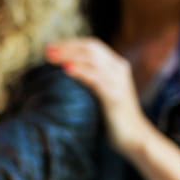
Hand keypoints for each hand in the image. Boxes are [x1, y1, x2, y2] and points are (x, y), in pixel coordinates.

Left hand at [45, 38, 146, 153]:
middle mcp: (119, 69)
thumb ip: (89, 77)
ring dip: (69, 56)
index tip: (50, 47)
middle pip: (91, 49)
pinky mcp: (115, 96)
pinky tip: (66, 70)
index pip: (92, 45)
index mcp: (116, 65)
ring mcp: (118, 81)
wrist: (133, 136)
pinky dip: (81, 72)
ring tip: (51, 57)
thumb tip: (64, 68)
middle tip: (46, 50)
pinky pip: (96, 79)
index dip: (70, 43)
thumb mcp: (101, 90)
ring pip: (93, 60)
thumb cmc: (112, 115)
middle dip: (67, 47)